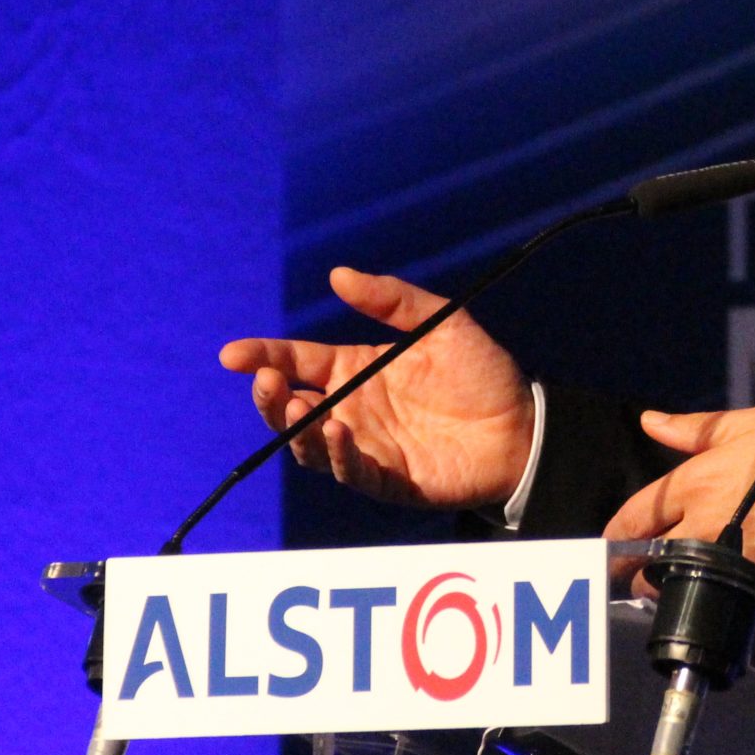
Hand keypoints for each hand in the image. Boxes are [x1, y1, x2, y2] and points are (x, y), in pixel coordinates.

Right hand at [219, 267, 532, 510]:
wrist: (522, 424)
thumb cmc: (480, 372)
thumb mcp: (441, 322)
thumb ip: (392, 299)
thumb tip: (337, 275)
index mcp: (357, 369)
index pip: (299, 362)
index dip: (264, 357)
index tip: (232, 353)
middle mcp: (352, 410)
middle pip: (292, 408)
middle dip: (269, 398)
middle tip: (264, 381)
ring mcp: (365, 447)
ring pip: (310, 446)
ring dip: (295, 429)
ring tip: (294, 407)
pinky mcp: (387, 479)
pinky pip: (352, 472)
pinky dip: (337, 456)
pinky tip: (337, 431)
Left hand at [604, 406, 754, 597]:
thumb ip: (698, 429)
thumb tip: (652, 422)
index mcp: (699, 485)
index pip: (635, 517)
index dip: (617, 532)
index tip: (612, 542)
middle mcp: (705, 531)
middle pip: (648, 564)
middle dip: (641, 568)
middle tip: (647, 566)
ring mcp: (731, 570)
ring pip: (680, 592)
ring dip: (673, 589)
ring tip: (685, 581)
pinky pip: (726, 610)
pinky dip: (722, 604)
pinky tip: (730, 593)